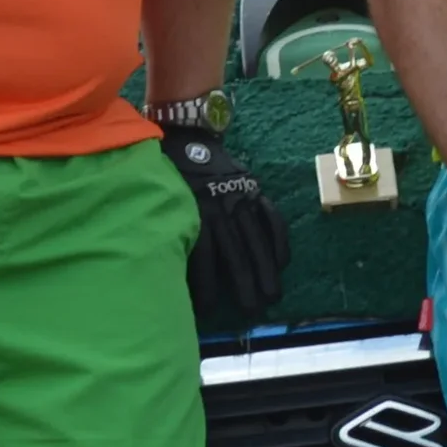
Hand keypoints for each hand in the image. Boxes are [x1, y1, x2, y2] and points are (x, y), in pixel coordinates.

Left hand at [161, 130, 290, 324]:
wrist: (186, 134)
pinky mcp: (253, 189)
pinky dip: (279, 240)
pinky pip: (271, 217)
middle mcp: (220, 208)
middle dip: (245, 284)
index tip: (208, 311)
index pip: (203, 257)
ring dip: (266, 270)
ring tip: (272, 295)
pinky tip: (283, 263)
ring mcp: (240, 198)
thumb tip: (165, 271)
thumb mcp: (162, 202)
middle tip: (252, 311)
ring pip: (256, 239)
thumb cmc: (167, 175)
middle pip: (235, 253)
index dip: (206, 285)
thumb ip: (170, 231)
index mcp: (194, 212)